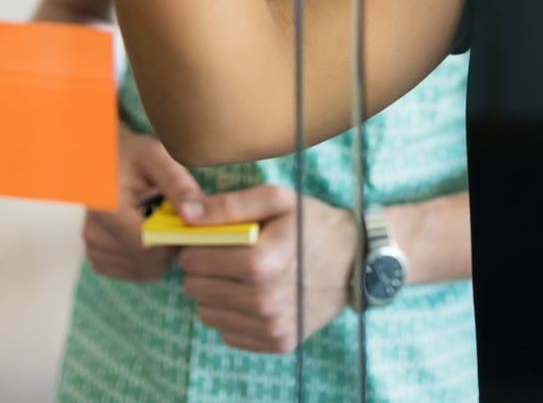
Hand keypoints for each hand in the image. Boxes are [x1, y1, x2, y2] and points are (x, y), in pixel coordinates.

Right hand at [83, 125, 205, 282]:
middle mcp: (94, 234)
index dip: (175, 239)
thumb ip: (178, 186)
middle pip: (149, 263)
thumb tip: (195, 217)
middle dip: (169, 245)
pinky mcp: (97, 258)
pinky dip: (146, 259)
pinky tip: (144, 231)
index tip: (185, 220)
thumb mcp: (156, 157)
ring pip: (144, 271)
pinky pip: (134, 272)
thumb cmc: (130, 154)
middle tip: (171, 216)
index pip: (150, 247)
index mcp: (107, 209)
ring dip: (159, 253)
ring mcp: (93, 249)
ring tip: (155, 220)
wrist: (101, 158)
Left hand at [178, 184, 360, 354]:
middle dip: (200, 270)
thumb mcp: (276, 200)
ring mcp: (273, 326)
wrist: (355, 261)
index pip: (195, 261)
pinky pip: (228, 334)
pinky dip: (231, 315)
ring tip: (235, 276)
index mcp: (263, 262)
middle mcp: (266, 301)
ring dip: (213, 294)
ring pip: (207, 314)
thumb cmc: (312, 225)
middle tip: (219, 257)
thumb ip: (229, 204)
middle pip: (197, 289)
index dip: (193, 247)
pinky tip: (250, 296)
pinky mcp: (278, 342)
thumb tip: (186, 213)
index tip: (204, 240)